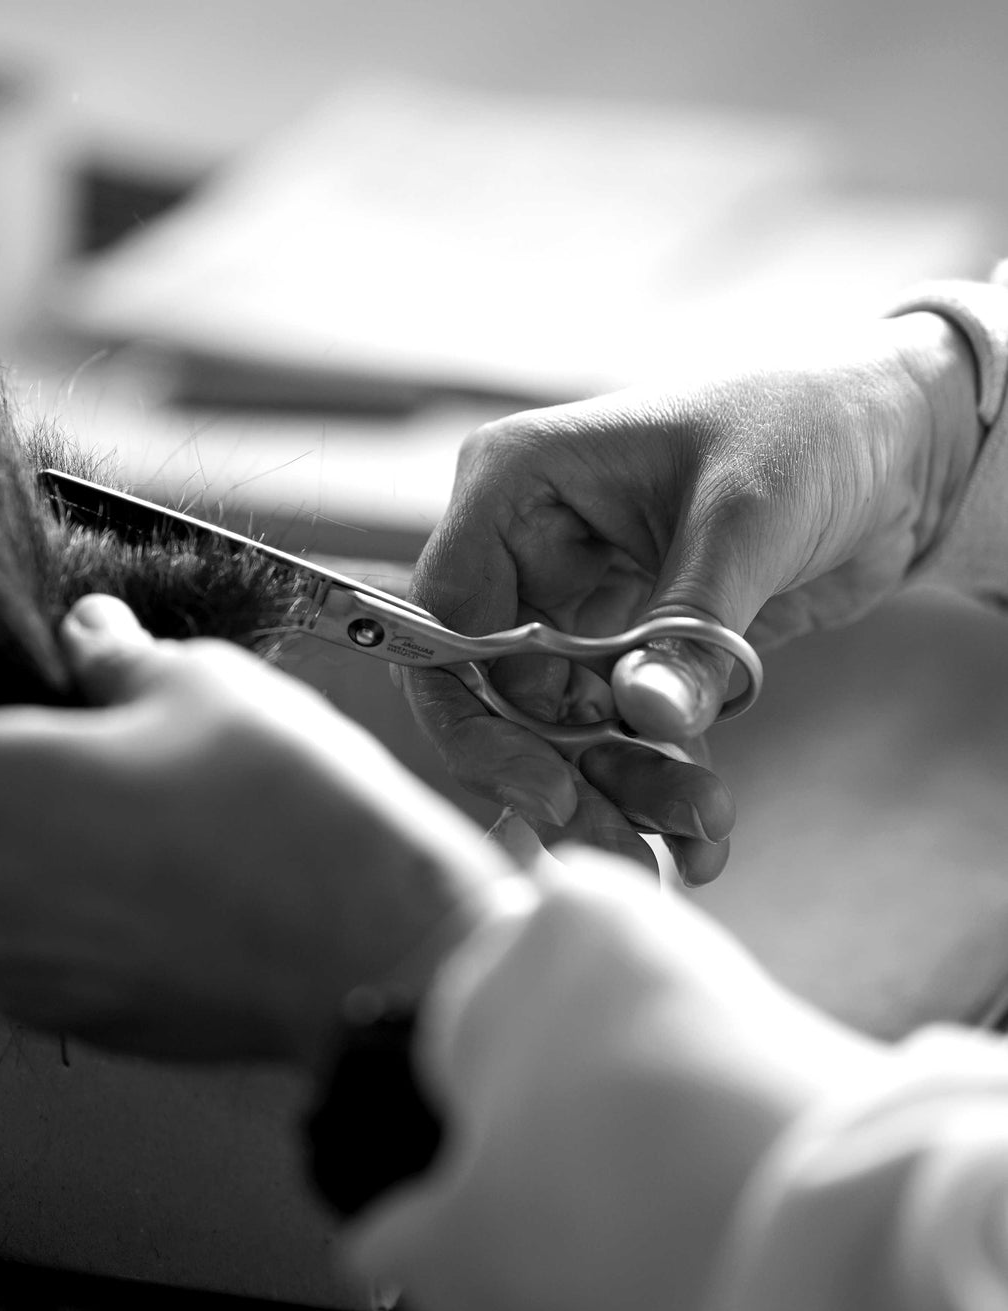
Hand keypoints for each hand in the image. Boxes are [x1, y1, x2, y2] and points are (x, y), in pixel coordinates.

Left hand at [0, 596, 512, 1067]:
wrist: (375, 958)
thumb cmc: (281, 812)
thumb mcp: (199, 686)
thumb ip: (110, 658)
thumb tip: (84, 639)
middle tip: (76, 721)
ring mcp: (9, 979)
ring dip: (28, 830)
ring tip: (136, 797)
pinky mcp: (69, 1020)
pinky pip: (33, 941)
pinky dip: (69, 897)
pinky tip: (163, 868)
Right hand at [408, 312, 980, 883]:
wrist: (901, 445)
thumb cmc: (813, 429)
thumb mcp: (747, 520)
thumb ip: (688, 624)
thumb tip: (643, 718)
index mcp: (514, 488)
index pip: (444, 624)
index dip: (479, 720)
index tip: (553, 792)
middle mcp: (526, 550)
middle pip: (497, 695)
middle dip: (562, 776)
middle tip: (622, 846)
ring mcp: (573, 605)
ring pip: (560, 730)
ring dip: (623, 793)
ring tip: (700, 832)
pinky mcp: (625, 649)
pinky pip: (619, 735)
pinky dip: (658, 788)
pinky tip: (703, 841)